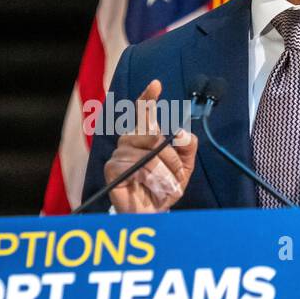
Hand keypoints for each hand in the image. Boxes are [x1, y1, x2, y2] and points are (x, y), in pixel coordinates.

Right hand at [104, 79, 197, 212]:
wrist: (152, 214)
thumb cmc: (164, 188)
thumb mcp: (183, 167)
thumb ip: (187, 148)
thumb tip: (184, 133)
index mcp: (144, 137)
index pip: (142, 112)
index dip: (147, 98)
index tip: (156, 85)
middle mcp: (129, 142)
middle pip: (153, 134)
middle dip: (171, 155)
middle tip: (177, 173)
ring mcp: (118, 154)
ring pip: (149, 153)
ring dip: (164, 171)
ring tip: (165, 185)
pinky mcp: (112, 169)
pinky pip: (137, 166)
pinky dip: (151, 178)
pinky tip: (151, 187)